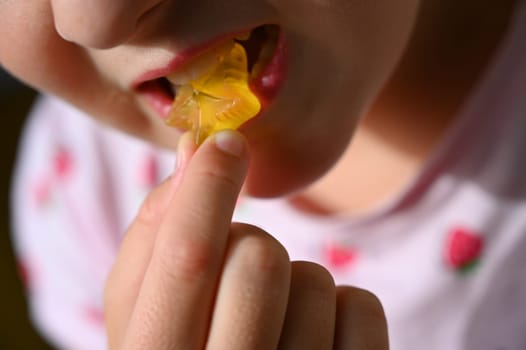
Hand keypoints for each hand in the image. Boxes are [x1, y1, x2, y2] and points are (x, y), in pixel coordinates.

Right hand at [104, 130, 387, 348]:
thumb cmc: (176, 348)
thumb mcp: (137, 311)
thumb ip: (153, 237)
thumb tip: (194, 149)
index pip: (188, 258)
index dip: (208, 187)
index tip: (227, 143)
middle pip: (260, 260)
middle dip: (249, 245)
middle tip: (235, 272)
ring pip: (314, 281)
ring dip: (291, 280)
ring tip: (270, 318)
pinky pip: (362, 307)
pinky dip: (340, 305)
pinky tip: (312, 333)